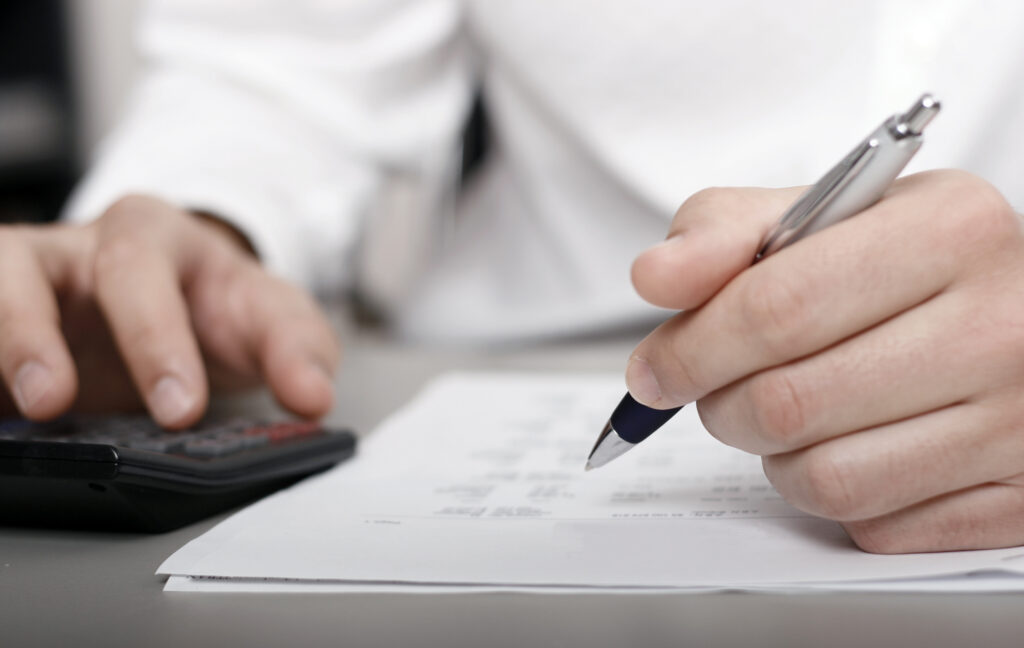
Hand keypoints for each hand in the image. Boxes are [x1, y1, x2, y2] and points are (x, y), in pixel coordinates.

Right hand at [0, 194, 338, 426]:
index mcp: (151, 236)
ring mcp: (26, 287)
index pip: (140, 271)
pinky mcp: (1, 326)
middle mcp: (75, 252)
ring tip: (12, 407)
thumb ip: (299, 352)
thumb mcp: (273, 319)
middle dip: (34, 337)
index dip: (153, 340)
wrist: (192, 303)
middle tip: (55, 405)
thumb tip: (312, 399)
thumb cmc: (222, 306)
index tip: (180, 409)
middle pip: (28, 269)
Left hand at [628, 170, 1023, 552]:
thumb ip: (727, 231)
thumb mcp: (827, 215)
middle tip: (717, 390)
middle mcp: (999, 326)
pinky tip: (850, 445)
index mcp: (948, 230)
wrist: (1020, 311)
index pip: (776, 308)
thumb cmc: (912, 263)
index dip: (692, 348)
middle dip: (720, 405)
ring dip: (774, 456)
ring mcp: (1018, 422)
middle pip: (788, 404)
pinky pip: (876, 525)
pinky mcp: (1017, 500)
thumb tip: (656, 276)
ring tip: (788, 414)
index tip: (655, 367)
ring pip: (826, 480)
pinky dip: (836, 497)